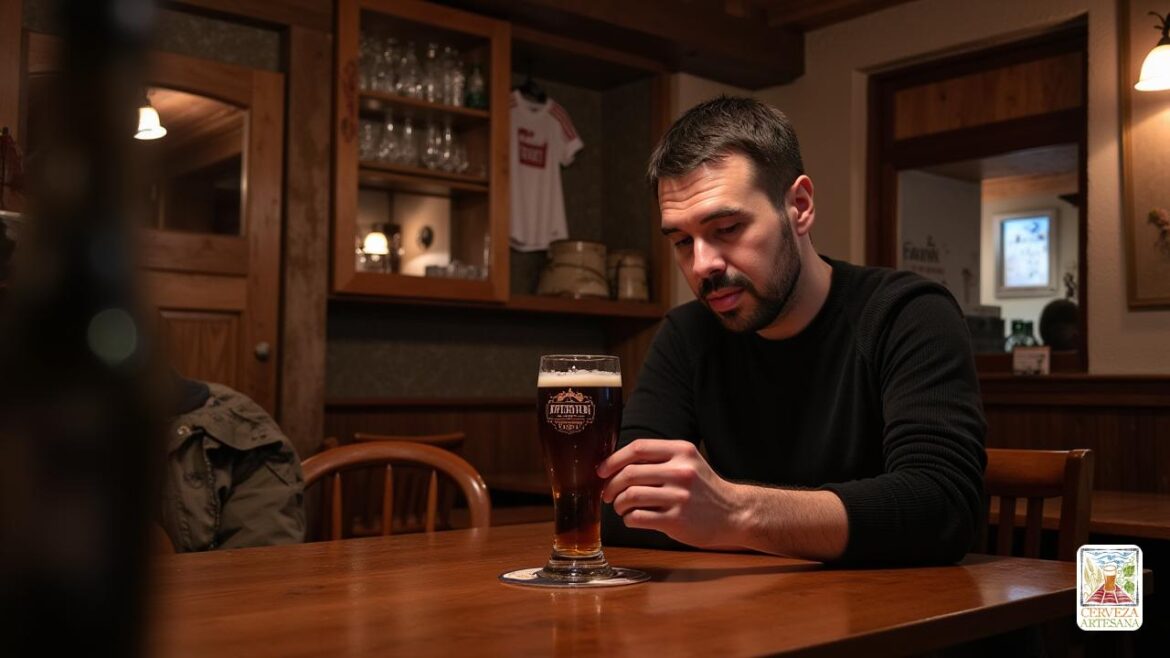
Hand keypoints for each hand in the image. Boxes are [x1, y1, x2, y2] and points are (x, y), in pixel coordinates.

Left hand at [599, 438, 744, 548]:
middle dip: (610, 486)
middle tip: (607, 495)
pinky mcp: (677, 520)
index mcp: (681, 451)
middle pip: (629, 473)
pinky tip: (633, 519)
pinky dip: (628, 519)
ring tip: (621, 507)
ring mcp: (679, 496)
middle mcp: (681, 471)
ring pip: (630, 496)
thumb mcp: (688, 462)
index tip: (602, 471)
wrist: (734, 513)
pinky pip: (638, 517)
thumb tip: (615, 464)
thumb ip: (659, 459)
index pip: (637, 448)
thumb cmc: (704, 488)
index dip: (613, 460)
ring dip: (619, 504)